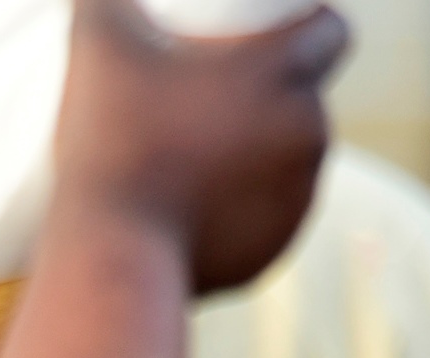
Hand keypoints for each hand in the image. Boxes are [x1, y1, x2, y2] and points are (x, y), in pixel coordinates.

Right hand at [53, 0, 348, 293]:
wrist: (114, 258)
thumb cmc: (111, 143)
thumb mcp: (98, 48)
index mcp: (281, 73)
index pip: (330, 31)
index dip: (304, 27)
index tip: (265, 37)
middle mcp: (308, 132)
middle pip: (304, 99)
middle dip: (267, 97)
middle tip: (205, 101)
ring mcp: (297, 198)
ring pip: (289, 161)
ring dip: (258, 154)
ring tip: (195, 158)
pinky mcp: (275, 250)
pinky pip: (269, 218)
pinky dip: (243, 211)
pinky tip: (200, 209)